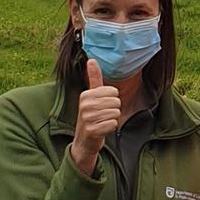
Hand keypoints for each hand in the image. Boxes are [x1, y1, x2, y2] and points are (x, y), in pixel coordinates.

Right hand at [70, 59, 120, 175]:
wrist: (84, 141)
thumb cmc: (91, 116)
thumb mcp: (91, 96)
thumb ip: (93, 78)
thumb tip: (91, 59)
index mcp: (85, 94)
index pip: (113, 91)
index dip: (113, 100)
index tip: (102, 106)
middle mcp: (85, 105)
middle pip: (116, 102)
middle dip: (114, 110)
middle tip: (103, 116)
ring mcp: (87, 118)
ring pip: (116, 113)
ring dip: (112, 119)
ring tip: (102, 122)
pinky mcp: (92, 130)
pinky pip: (113, 124)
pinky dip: (111, 128)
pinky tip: (102, 130)